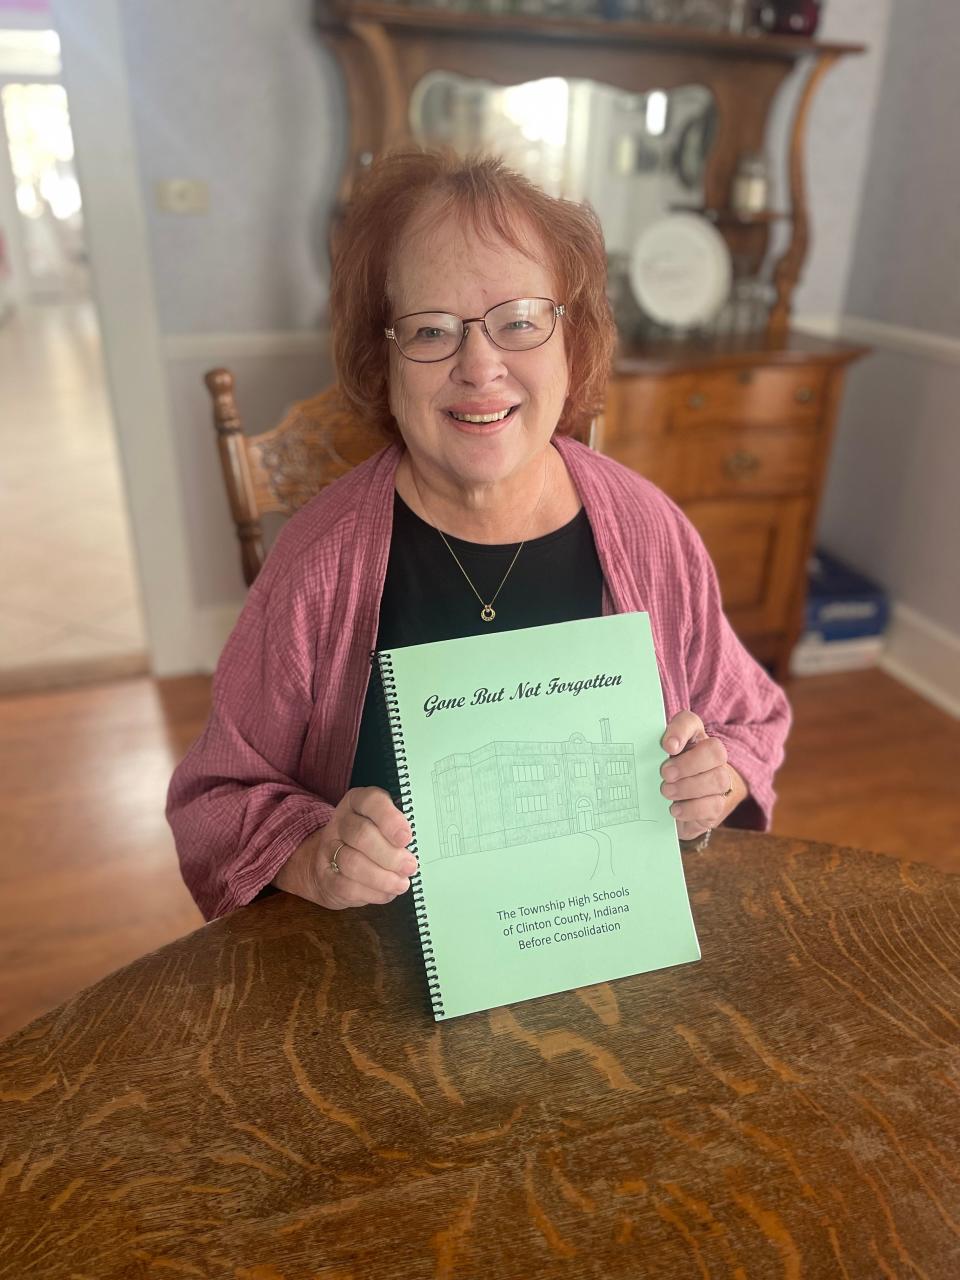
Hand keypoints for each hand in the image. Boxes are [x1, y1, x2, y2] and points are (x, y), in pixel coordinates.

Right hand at [273, 787, 415, 909]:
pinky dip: (372, 892)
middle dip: (390, 855)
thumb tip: (418, 847)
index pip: (371, 801)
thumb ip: (399, 831)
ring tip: (402, 884)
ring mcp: (329, 849)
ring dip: (382, 877)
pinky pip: (347, 886)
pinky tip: (387, 893)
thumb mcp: (385, 826)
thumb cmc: (372, 841)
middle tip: (410, 866)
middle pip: (361, 835)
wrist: (331, 864)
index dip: (390, 820)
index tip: (406, 838)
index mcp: (358, 802)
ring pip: (353, 863)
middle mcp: (341, 822)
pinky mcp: (326, 876)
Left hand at [659, 711, 744, 840]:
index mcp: (691, 737)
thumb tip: (644, 752)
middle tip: (665, 774)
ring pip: (718, 779)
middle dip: (689, 764)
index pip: (690, 722)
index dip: (680, 731)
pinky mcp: (717, 805)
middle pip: (715, 751)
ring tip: (666, 792)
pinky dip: (692, 809)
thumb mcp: (654, 760)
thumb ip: (651, 750)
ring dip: (689, 787)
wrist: (675, 805)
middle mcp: (711, 756)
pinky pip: (714, 805)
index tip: (667, 746)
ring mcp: (719, 780)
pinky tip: (675, 810)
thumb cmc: (663, 776)